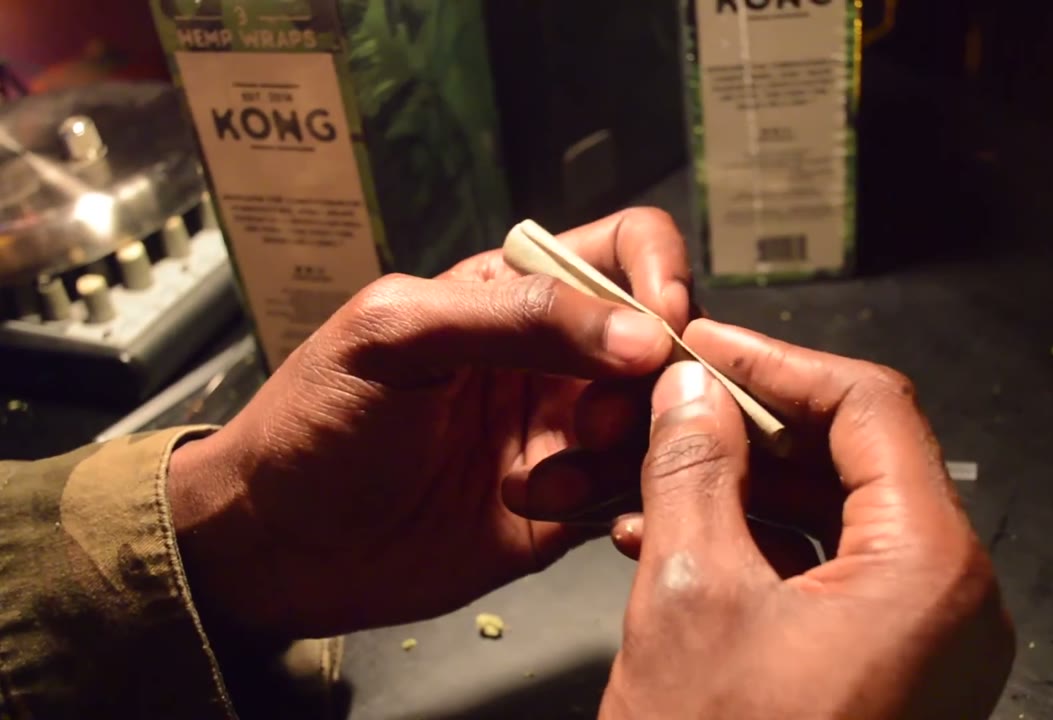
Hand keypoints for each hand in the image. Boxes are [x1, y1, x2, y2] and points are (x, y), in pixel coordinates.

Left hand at [166, 208, 691, 637]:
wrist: (279, 546)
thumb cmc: (317, 421)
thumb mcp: (398, 337)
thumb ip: (518, 318)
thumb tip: (645, 332)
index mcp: (519, 293)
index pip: (628, 249)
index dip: (661, 275)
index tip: (660, 329)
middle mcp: (559, 358)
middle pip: (665, 341)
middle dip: (652, 380)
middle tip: (591, 421)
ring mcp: (567, 432)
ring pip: (661, 421)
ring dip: (623, 448)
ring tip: (542, 479)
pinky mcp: (571, 506)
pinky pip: (635, 493)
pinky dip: (612, 500)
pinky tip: (539, 510)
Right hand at [586, 323, 1013, 718]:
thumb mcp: (688, 594)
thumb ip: (692, 468)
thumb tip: (692, 389)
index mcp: (929, 567)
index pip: (870, 405)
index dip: (776, 362)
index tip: (706, 347)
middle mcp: (951, 600)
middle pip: (857, 458)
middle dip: (751, 428)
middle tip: (674, 405)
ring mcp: (925, 640)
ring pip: (836, 517)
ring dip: (743, 489)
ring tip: (654, 474)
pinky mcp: (890, 670)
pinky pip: (831, 574)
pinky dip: (760, 546)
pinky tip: (675, 535)